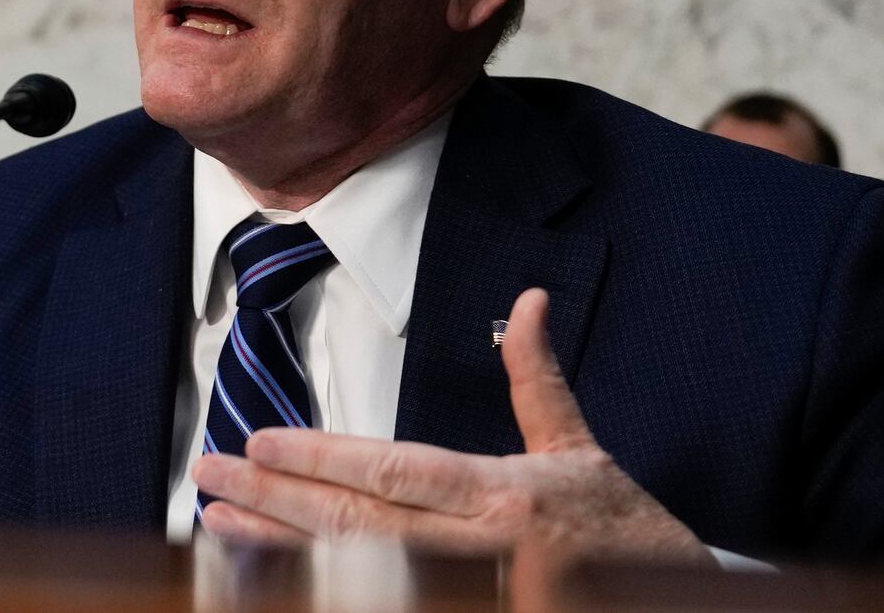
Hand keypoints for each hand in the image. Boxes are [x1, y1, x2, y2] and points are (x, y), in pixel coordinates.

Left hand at [192, 288, 712, 562]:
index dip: (323, 457)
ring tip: (218, 520)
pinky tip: (270, 572)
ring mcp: (473, 593)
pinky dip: (319, 588)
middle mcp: (481, 550)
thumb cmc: (621, 529)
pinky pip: (381, 603)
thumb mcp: (578, 447)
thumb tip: (527, 301)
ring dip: (278, 547)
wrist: (672, 597)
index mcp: (505, 497)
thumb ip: (537, 378)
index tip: (262, 441)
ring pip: (355, 575)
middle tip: (210, 474)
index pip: (396, 472)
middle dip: (275, 499)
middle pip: (357, 526)